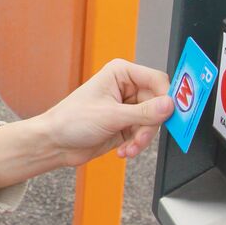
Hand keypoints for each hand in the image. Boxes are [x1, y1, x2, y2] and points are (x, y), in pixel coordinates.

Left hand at [0, 59, 173, 187]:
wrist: (55, 143)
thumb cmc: (71, 120)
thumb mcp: (111, 116)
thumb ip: (144, 112)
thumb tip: (170, 105)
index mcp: (121, 73)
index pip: (157, 80)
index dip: (166, 97)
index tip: (170, 114)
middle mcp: (126, 88)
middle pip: (158, 104)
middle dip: (150, 125)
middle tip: (140, 137)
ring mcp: (127, 107)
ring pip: (152, 122)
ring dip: (142, 138)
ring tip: (128, 148)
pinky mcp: (126, 125)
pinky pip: (143, 134)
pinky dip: (137, 145)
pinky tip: (124, 151)